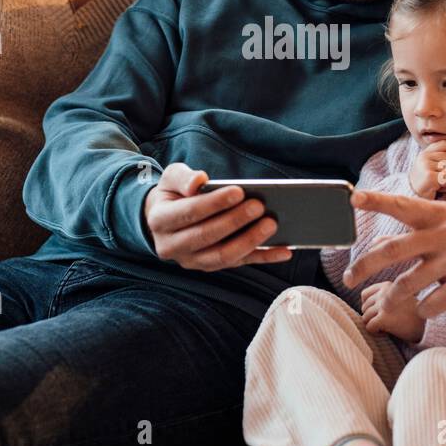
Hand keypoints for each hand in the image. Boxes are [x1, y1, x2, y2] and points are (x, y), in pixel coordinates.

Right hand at [143, 163, 291, 270]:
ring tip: (271, 224)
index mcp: (160, 221)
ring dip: (249, 241)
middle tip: (259, 206)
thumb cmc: (174, 194)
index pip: (189, 213)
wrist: (166, 218)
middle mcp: (173, 246)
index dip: (214, 203)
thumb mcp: (171, 179)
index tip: (238, 191)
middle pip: (207, 236)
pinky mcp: (212, 267)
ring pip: (223, 256)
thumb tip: (199, 182)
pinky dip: (263, 258)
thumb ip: (183, 178)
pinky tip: (285, 251)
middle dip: (235, 221)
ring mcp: (193, 261)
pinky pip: (241, 263)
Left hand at [343, 189, 445, 318]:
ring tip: (384, 304)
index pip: (401, 204)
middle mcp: (444, 234)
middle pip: (393, 250)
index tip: (352, 197)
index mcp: (438, 214)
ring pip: (408, 283)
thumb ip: (415, 234)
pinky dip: (423, 309)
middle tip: (348, 278)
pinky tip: (424, 308)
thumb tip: (376, 245)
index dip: (376, 200)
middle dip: (365, 265)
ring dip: (391, 297)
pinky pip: (432, 303)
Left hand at [360, 281, 424, 342]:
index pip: (364, 295)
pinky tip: (387, 332)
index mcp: (388, 284)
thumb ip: (383, 295)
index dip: (370, 306)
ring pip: (364, 317)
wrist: (429, 327)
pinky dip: (375, 332)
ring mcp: (384, 304)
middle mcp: (385, 292)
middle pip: (364, 307)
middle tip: (387, 321)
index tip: (383, 312)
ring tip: (388, 326)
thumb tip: (362, 305)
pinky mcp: (384, 318)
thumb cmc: (413, 314)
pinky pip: (369, 327)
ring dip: (373, 325)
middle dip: (372, 316)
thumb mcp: (400, 296)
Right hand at [408, 140, 445, 198]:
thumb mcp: (433, 167)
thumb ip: (443, 158)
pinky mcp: (429, 176)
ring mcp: (426, 165)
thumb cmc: (427, 184)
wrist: (412, 197)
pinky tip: (440, 190)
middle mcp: (425, 156)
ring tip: (444, 186)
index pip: (445, 144)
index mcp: (426, 152)